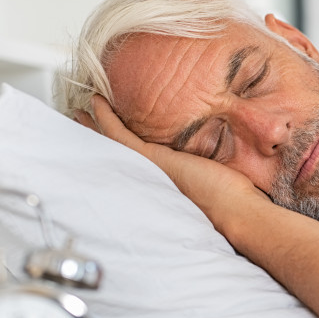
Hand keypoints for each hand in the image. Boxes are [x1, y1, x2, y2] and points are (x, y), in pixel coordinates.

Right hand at [77, 96, 272, 234]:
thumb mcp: (216, 180)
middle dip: (98, 139)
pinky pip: (121, 134)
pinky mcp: (153, 160)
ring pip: (113, 144)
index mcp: (166, 182)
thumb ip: (209, 171)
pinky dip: (106, 118)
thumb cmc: (235, 203)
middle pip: (118, 155)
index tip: (108, 137)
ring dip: (96, 126)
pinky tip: (97, 103)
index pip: (137, 162)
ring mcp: (150, 170)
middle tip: (80, 124)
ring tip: (80, 113)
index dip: (120, 149)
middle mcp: (154, 178)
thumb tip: (222, 159)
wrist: (238, 215)